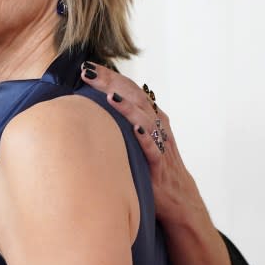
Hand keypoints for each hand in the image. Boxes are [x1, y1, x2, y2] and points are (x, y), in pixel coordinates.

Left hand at [80, 62, 230, 264]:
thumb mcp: (136, 137)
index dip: (108, 76)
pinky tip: (134, 129)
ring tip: (110, 96)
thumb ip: (119, 120)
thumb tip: (86, 104)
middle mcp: (156, 123)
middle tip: (88, 72)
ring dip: (128, 106)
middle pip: (134, 96)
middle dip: (111, 82)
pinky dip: (145, 137)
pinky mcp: (161, 164)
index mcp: (149, 114)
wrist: (178, 199)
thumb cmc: (151, 165)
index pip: (127, 88)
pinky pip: (154, 148)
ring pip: (145, 118)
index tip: (86, 65)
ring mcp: (160, 142)